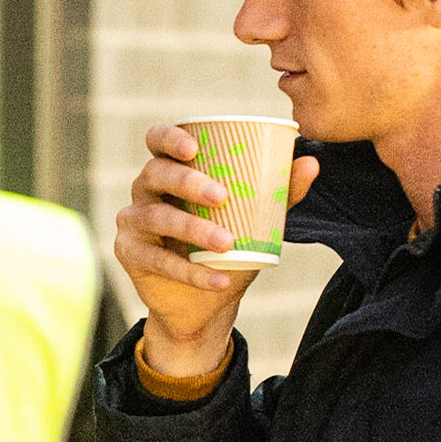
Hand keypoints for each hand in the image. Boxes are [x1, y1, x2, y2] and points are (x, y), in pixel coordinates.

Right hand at [112, 123, 318, 375]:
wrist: (207, 304)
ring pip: (157, 218)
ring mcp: (132, 221)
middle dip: (188, 182)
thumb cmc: (229, 248)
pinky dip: (191, 272)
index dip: (169, 137)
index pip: (157, 140)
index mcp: (171, 170)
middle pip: (156, 174)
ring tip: (226, 243)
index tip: (193, 146)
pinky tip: (219, 280)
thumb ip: (280, 192)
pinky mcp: (129, 253)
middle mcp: (146, 190)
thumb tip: (311, 162)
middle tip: (222, 196)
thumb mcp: (257, 219)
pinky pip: (158, 260)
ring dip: (193, 229)